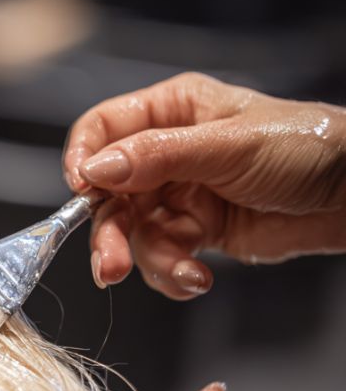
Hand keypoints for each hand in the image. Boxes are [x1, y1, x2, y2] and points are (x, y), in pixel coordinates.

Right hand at [63, 72, 345, 298]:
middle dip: (109, 232)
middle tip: (109, 265)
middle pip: (109, 193)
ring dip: (149, 260)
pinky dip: (173, 273)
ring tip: (183, 275)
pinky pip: (164, 257)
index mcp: (171, 110)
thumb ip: (158, 156)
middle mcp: (166, 152)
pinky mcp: (198, 232)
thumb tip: (95, 170)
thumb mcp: (229, 145)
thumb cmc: (308, 144)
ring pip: (133, 232)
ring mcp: (180, 194)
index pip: (102, 129)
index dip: (83, 160)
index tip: (82, 192)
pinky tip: (197, 279)